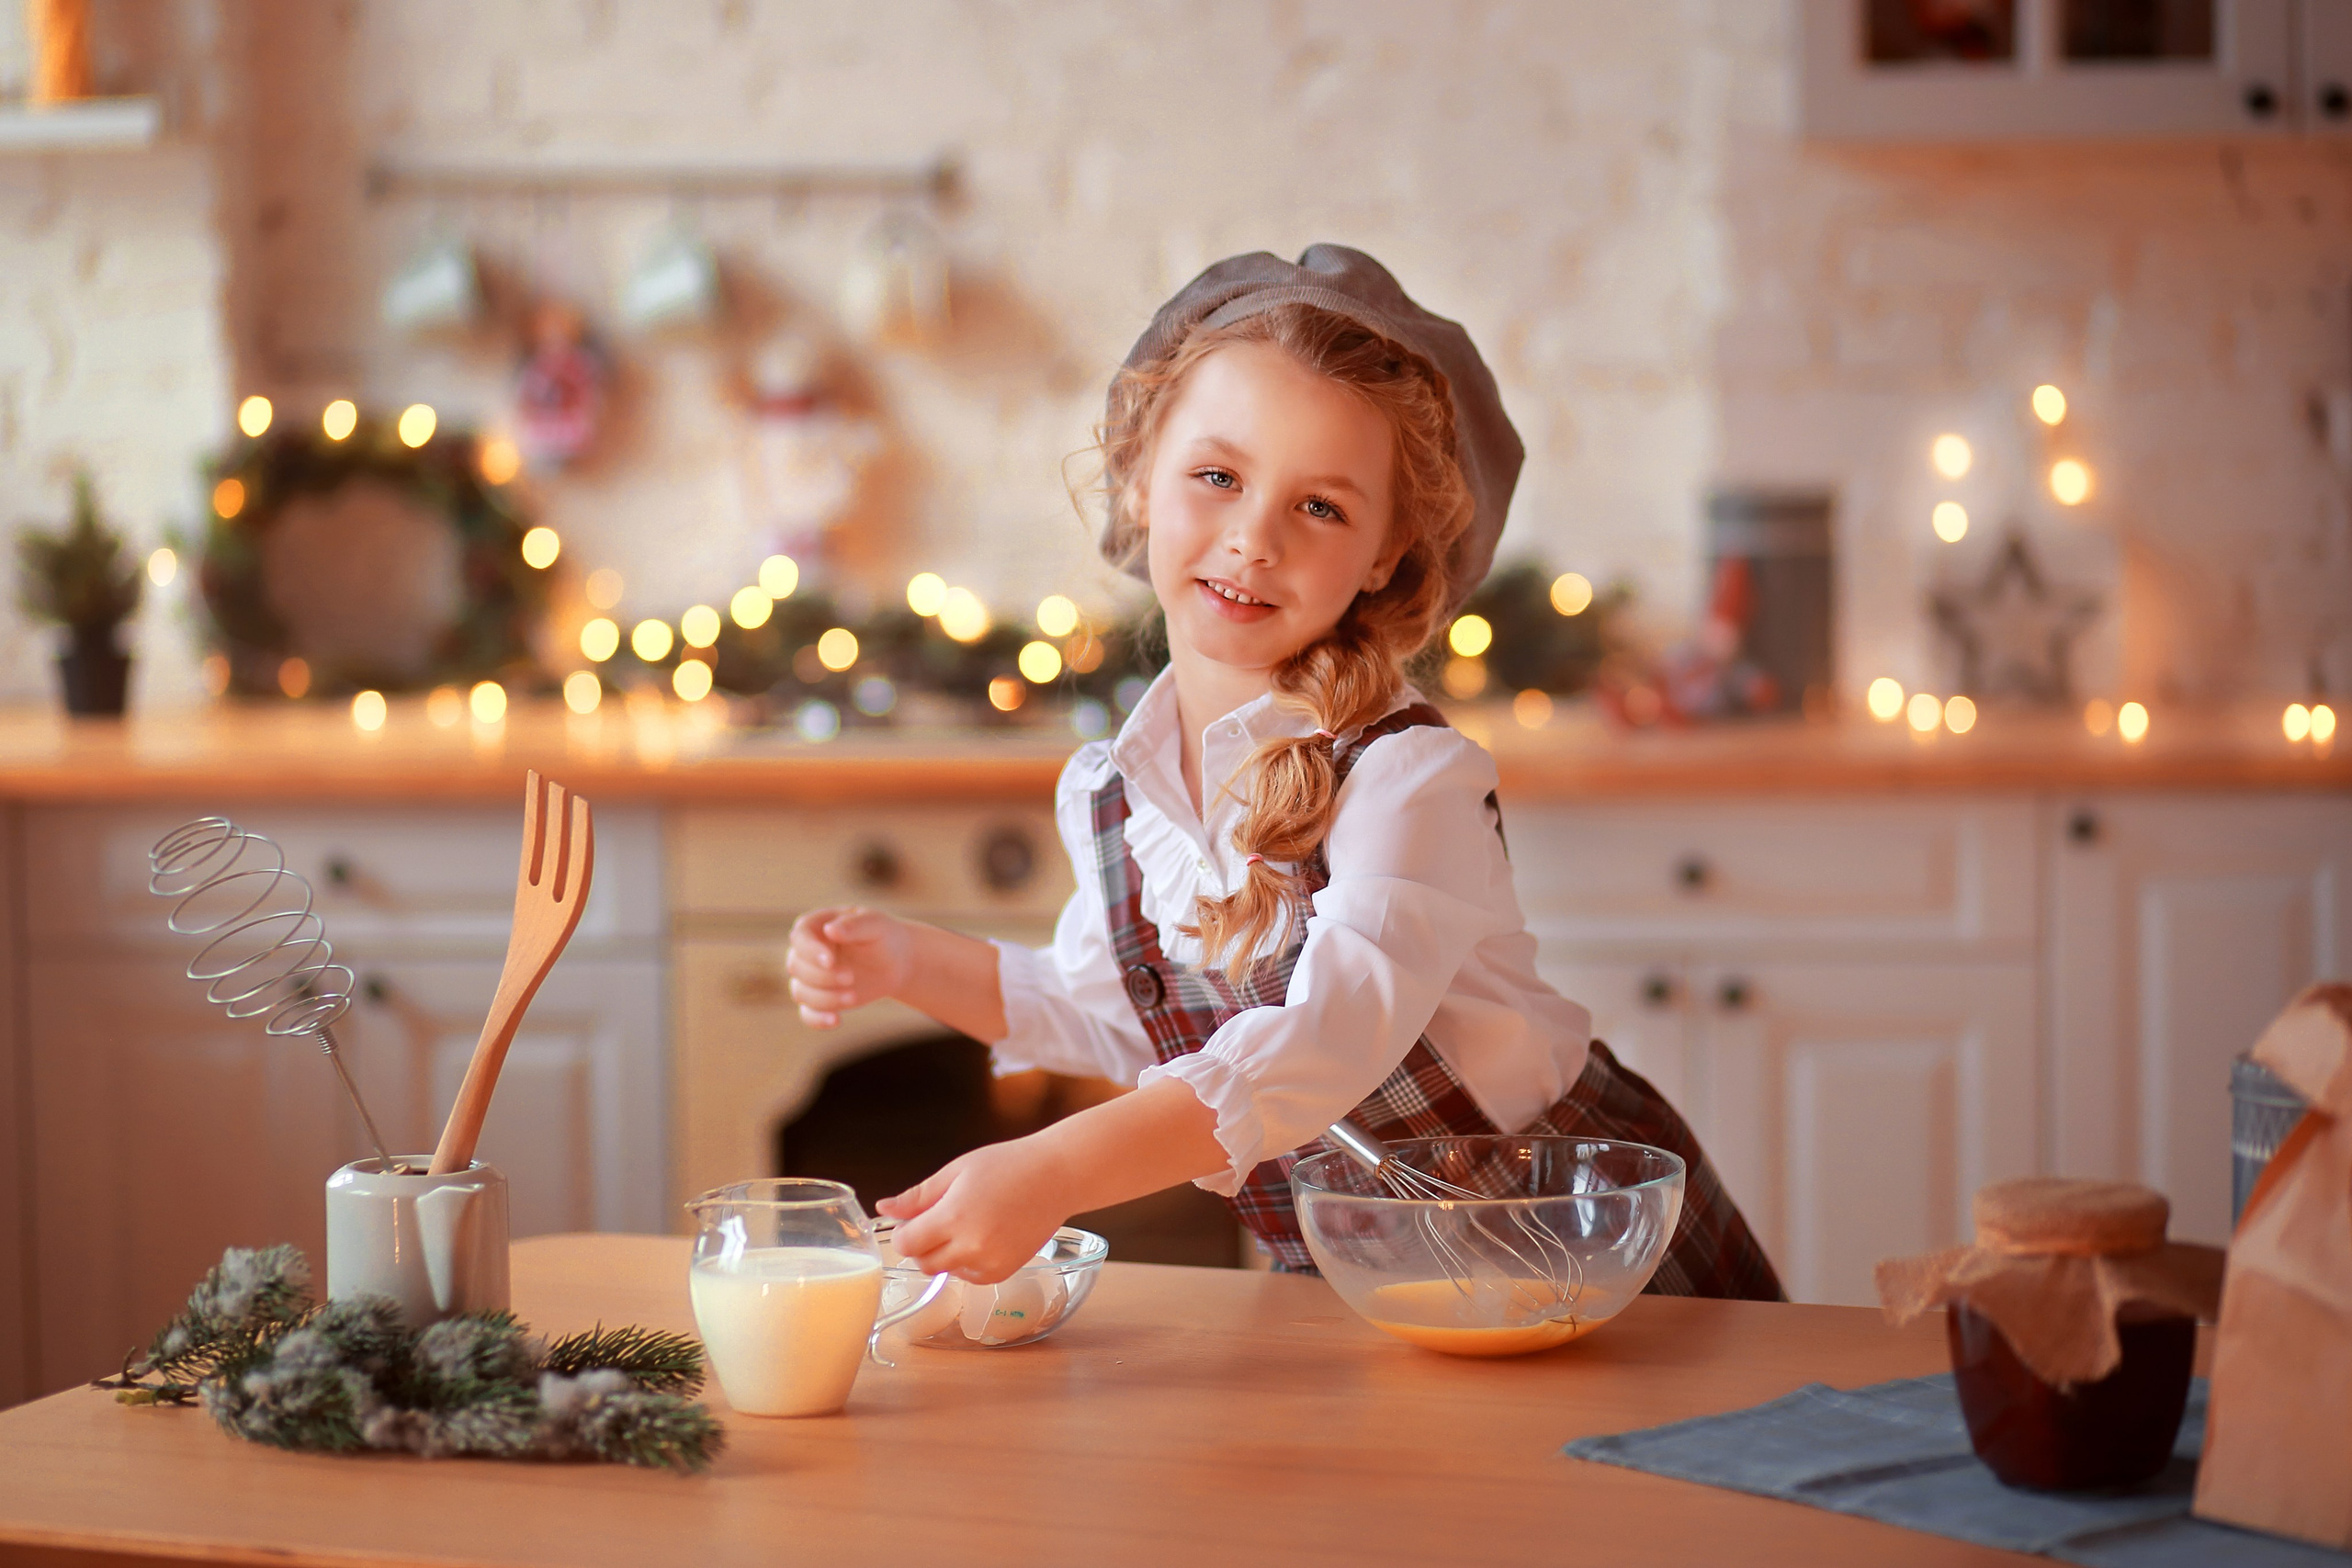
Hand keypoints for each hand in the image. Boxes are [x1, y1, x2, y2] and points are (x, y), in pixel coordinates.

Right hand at [786, 905, 911, 1027]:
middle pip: (796, 967)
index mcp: (815, 926)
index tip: (830, 962)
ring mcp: (810, 977)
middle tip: (850, 977)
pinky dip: (817, 1020)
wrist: (896, 961)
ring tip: (853, 997)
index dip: (811, 951)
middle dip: (822, 976)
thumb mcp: (875, 924)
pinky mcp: (819, 999)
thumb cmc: (883, 935)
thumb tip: (830, 930)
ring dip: (824, 998)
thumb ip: (853, 925)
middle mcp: (806, 952)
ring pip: (800, 992)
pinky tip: (836, 1021)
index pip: (800, 937)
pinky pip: (807, 1014)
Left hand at [877, 1138, 1074, 1283]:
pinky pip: (970, 1277)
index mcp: (954, 1217)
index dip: (904, 1232)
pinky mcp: (1004, 1272)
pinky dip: (967, 1262)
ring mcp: (989, 1263)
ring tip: (966, 1224)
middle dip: (922, 1246)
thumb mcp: (956, 1171)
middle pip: (923, 1263)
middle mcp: (971, 1246)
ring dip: (945, 1255)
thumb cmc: (1008, 1165)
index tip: (914, 1220)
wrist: (1057, 1177)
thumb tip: (884, 1208)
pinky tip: (982, 1236)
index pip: (906, 1244)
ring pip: (946, 1272)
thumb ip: (918, 1196)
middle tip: (938, 1221)